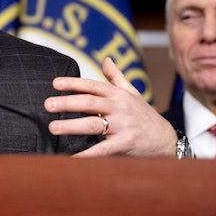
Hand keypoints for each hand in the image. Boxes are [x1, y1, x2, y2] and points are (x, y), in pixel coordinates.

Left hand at [44, 57, 176, 156]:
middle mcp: (119, 108)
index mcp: (118, 95)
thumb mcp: (132, 93)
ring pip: (93, 124)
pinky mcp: (125, 144)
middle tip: (48, 104)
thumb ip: (116, 77)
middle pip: (89, 103)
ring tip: (53, 127)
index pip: (92, 86)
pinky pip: (103, 149)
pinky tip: (71, 157)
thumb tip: (105, 59)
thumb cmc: (144, 115)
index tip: (55, 83)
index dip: (73, 83)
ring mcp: (122, 126)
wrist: (167, 140)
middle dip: (67, 103)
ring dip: (71, 126)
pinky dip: (86, 154)